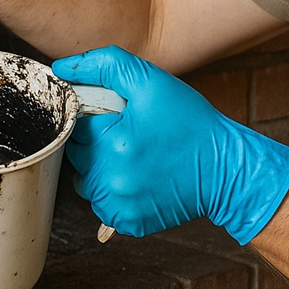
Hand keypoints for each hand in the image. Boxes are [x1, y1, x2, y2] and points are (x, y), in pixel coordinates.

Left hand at [53, 46, 288, 243]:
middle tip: (131, 133)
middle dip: (96, 141)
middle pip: (76, 154)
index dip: (95, 115)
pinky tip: (140, 177)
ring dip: (101, 167)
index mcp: (110, 143)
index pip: (74, 122)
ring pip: (86, 180)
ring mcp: (118, 205)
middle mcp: (109, 180)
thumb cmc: (192, 124)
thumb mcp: (151, 82)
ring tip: (135, 155)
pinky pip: (104, 203)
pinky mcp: (128, 222)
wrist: (226, 169)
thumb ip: (103, 66)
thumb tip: (62, 69)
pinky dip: (115, 191)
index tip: (120, 115)